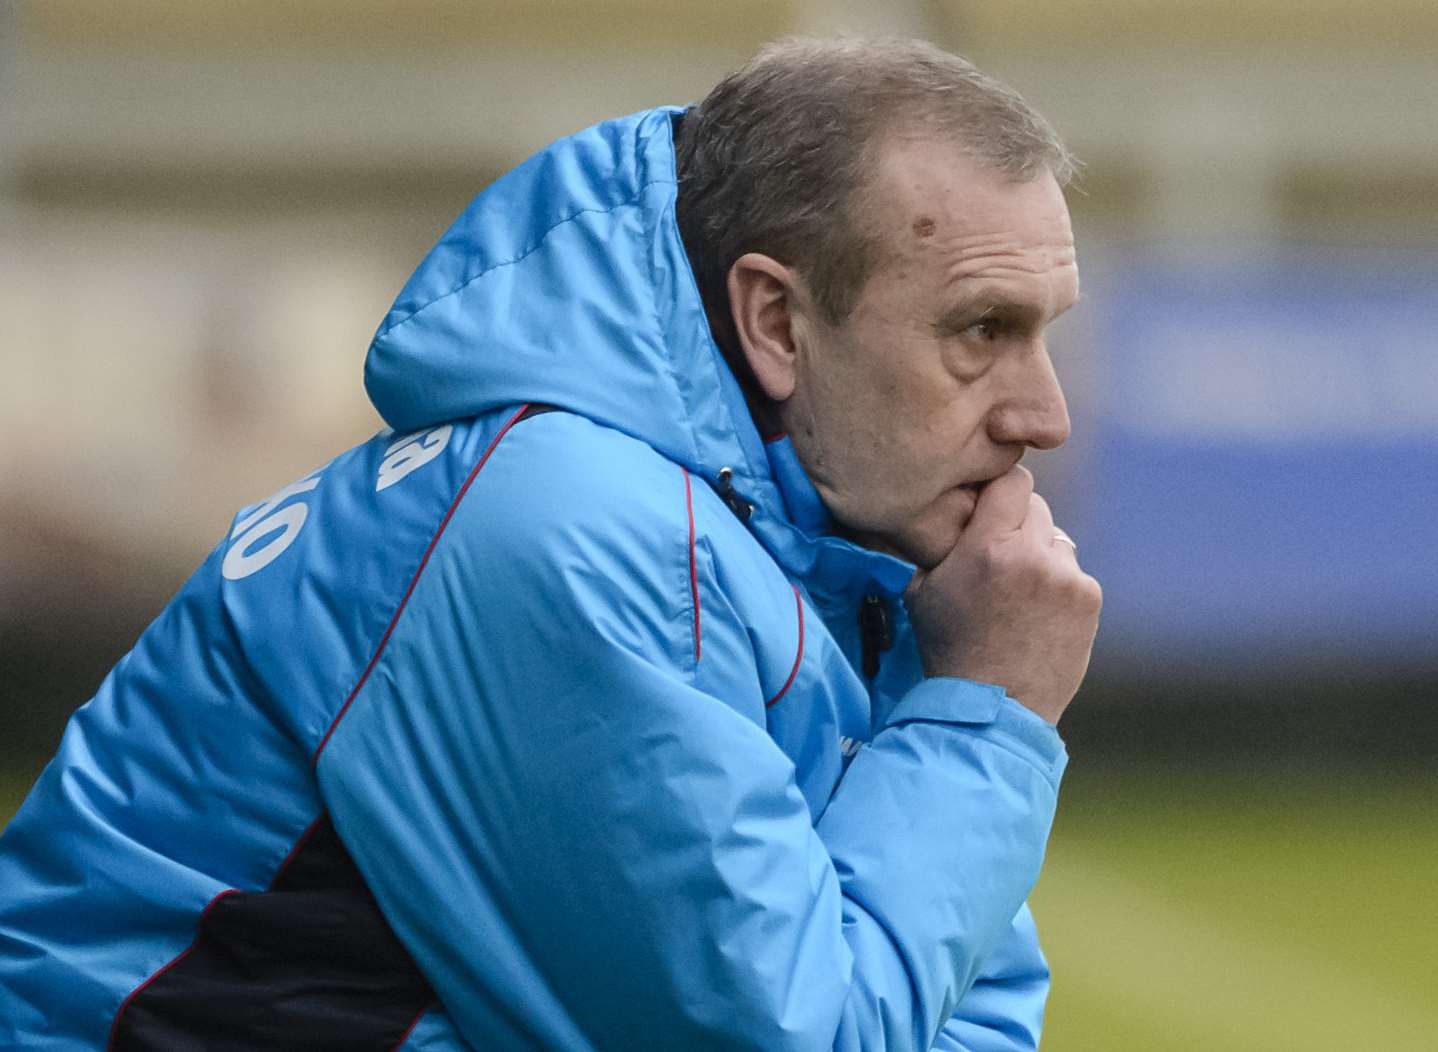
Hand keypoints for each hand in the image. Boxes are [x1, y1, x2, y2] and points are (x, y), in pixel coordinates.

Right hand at [904, 466, 1100, 723]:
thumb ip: (939, 540)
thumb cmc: (949, 647)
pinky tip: (1037, 614)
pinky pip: (1072, 571)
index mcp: (987, 547)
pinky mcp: (1089, 598)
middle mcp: (1032, 555)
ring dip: (1039, 554)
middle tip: (998, 555)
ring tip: (1017, 594)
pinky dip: (1057, 584)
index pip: (1012, 480)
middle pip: (1035, 506)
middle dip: (1016, 524)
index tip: (989, 506)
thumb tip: (945, 503)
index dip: (999, 490)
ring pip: (1056, 539)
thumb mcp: (921, 589)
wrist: (994, 707)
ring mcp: (1067, 578)